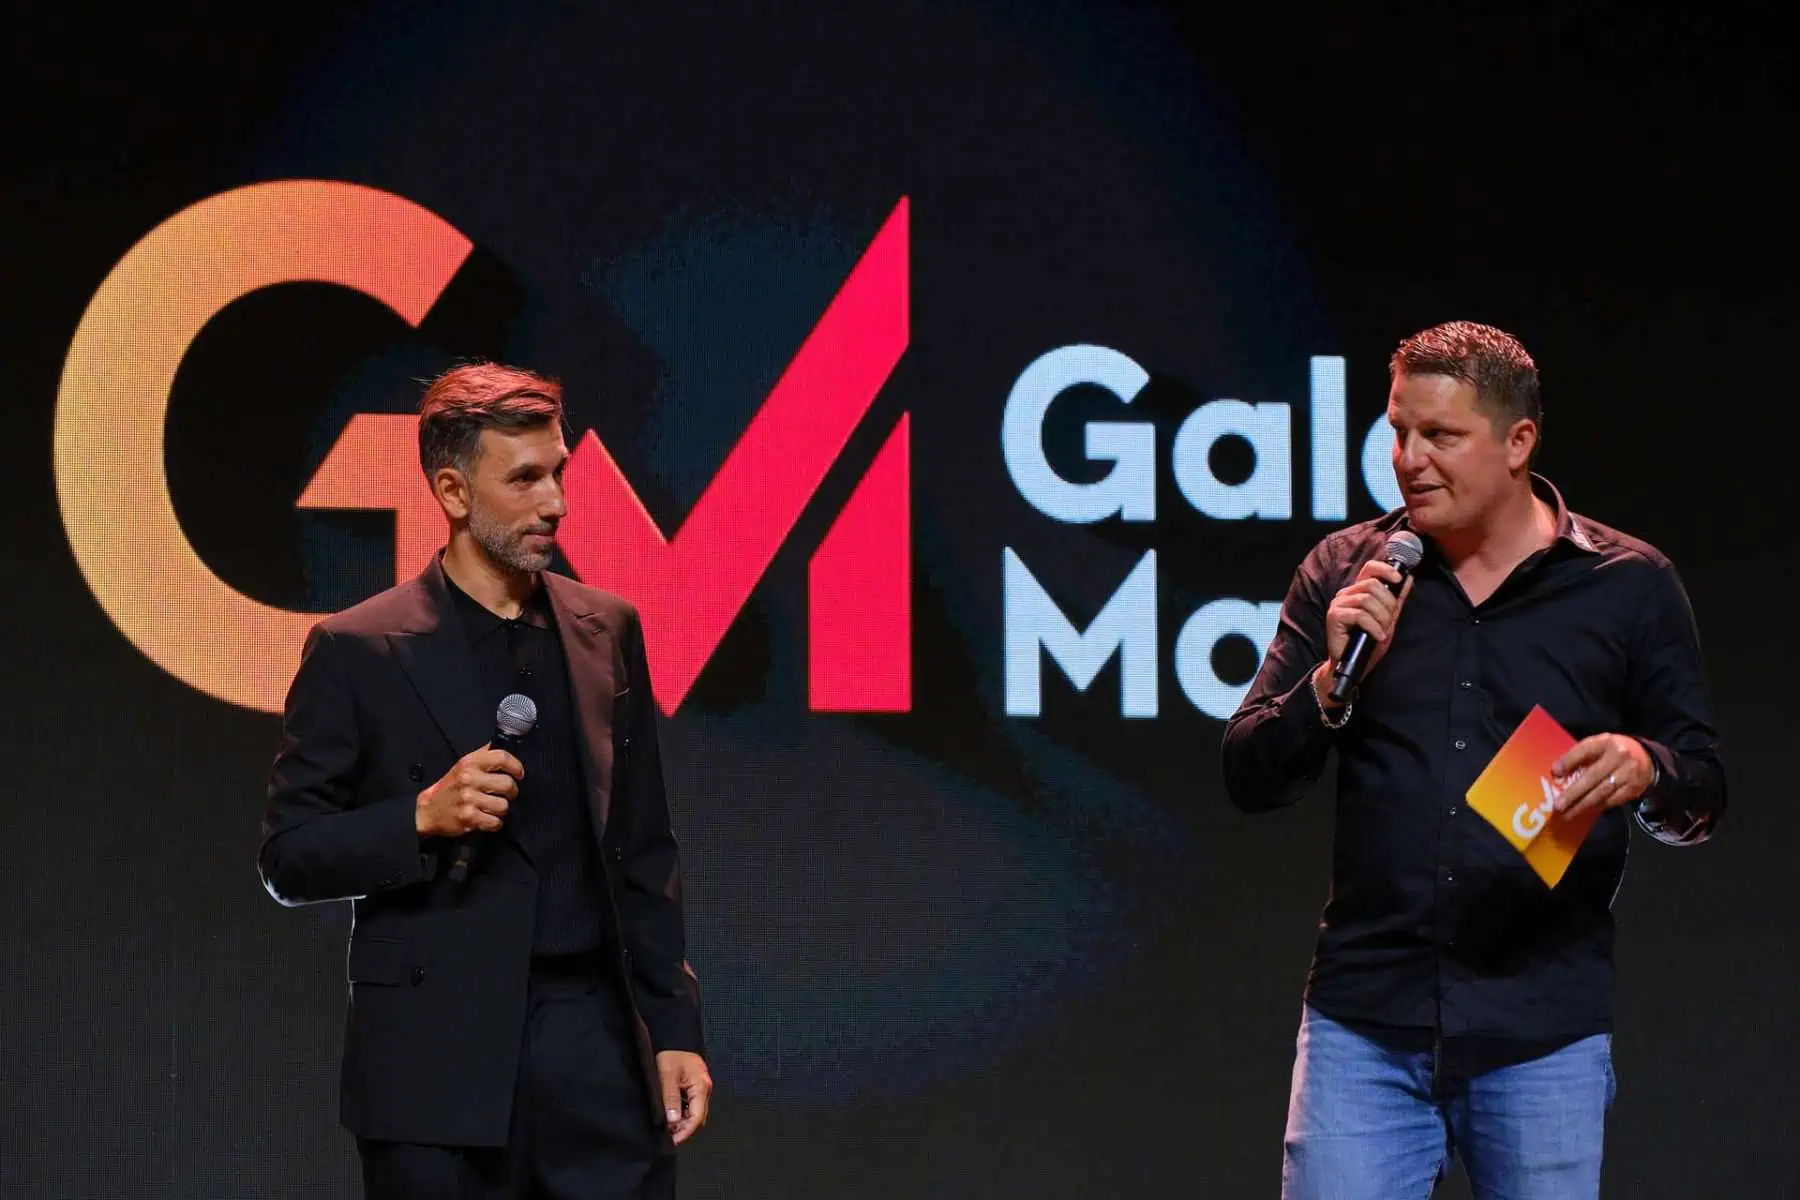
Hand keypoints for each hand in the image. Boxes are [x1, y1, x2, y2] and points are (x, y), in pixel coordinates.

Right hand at [414, 746, 523, 836]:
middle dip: (512, 792)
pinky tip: (488, 819)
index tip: (519, 774)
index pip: (501, 757)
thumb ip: (484, 755)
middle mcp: (469, 779)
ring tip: (493, 807)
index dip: (516, 766)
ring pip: (503, 805)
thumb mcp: (464, 765)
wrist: (428, 810)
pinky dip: (494, 823)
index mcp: (469, 762)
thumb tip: (507, 745)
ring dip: (502, 809)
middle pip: (507, 784)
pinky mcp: (468, 817)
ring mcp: (468, 799)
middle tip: (506, 794)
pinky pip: (495, 822)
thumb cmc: (450, 787)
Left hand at [656, 1050, 712, 1144]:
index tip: (672, 1141)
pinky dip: (682, 1112)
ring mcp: (701, 1086)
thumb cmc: (671, 1053)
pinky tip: (671, 1115)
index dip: (685, 1131)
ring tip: (667, 1128)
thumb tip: (672, 1121)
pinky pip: (691, 1103)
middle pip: (698, 1116)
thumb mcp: (667, 1075)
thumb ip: (670, 1098)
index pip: (697, 1116)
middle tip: (668, 1137)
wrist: (673, 1035)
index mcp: (701, 1086)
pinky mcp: (694, 1084)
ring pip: (695, 1111)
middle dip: (684, 1129)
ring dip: (683, 1121)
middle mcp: (704, 1087)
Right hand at [1315, 559, 1414, 701]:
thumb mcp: (1389, 618)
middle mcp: (1346, 594)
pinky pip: (1360, 615)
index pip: (1370, 568)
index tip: (1398, 579)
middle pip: (1372, 585)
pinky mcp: (1334, 616)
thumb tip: (1408, 579)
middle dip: (1387, 604)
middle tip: (1389, 622)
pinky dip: (1373, 627)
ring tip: (1382, 631)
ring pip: (1366, 599)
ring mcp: (1338, 604)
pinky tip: (1377, 636)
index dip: (1385, 569)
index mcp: (1358, 591)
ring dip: (1381, 617)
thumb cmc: (1369, 641)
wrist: (1355, 664)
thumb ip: (1397, 598)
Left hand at [1551, 734, 1652, 822]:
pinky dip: (1597, 807)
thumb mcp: (1598, 745)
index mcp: (1606, 742)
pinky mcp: (1634, 788)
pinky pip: (1612, 800)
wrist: (1646, 758)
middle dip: (1573, 793)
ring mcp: (1628, 774)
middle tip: (1558, 806)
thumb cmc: (1613, 751)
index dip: (1569, 762)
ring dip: (1583, 805)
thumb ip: (1579, 755)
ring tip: (1568, 814)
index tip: (1555, 773)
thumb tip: (1558, 773)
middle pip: (1592, 776)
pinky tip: (1585, 811)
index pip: (1584, 750)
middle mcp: (1618, 757)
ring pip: (1602, 792)